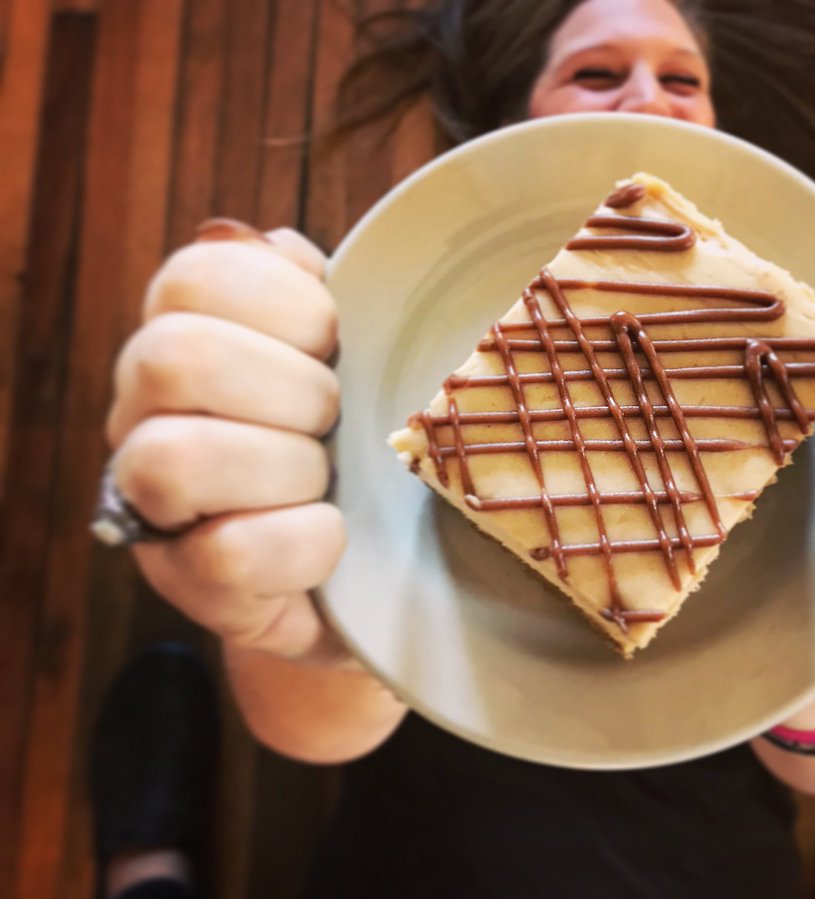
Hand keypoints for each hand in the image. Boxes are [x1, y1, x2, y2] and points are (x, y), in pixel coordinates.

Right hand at [107, 220, 347, 663]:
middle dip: (291, 387)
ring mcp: (154, 503)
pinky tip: (332, 535)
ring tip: (328, 480)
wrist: (380, 568)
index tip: (333, 338)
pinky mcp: (189, 585)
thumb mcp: (357, 359)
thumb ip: (326, 295)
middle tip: (335, 415)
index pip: (194, 277)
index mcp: (188, 336)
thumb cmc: (362, 445)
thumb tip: (290, 252)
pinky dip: (303, 542)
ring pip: (175, 459)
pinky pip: (228, 554)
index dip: (280, 300)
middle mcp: (148, 412)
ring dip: (287, 466)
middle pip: (174, 359)